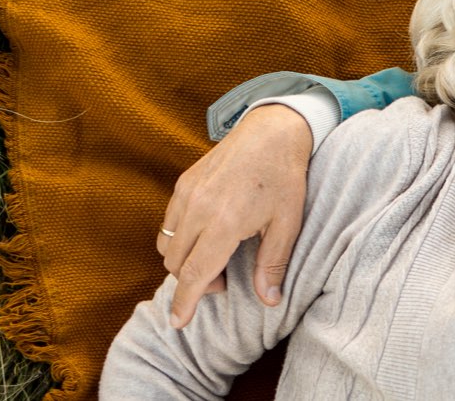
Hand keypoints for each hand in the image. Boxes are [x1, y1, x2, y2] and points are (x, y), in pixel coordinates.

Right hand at [159, 104, 311, 327]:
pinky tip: (207, 235)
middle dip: (194, 281)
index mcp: (225, 223)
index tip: (177, 323)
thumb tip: (269, 300)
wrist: (272, 130)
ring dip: (184, 261)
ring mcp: (186, 195)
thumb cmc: (284, 177)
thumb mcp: (287, 223)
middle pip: (177, 264)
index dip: (185, 301)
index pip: (196, 273)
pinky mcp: (183, 183)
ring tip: (216, 257)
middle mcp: (198, 209)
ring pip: (168, 245)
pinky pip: (168, 223)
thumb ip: (273, 264)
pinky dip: (180, 238)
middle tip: (225, 279)